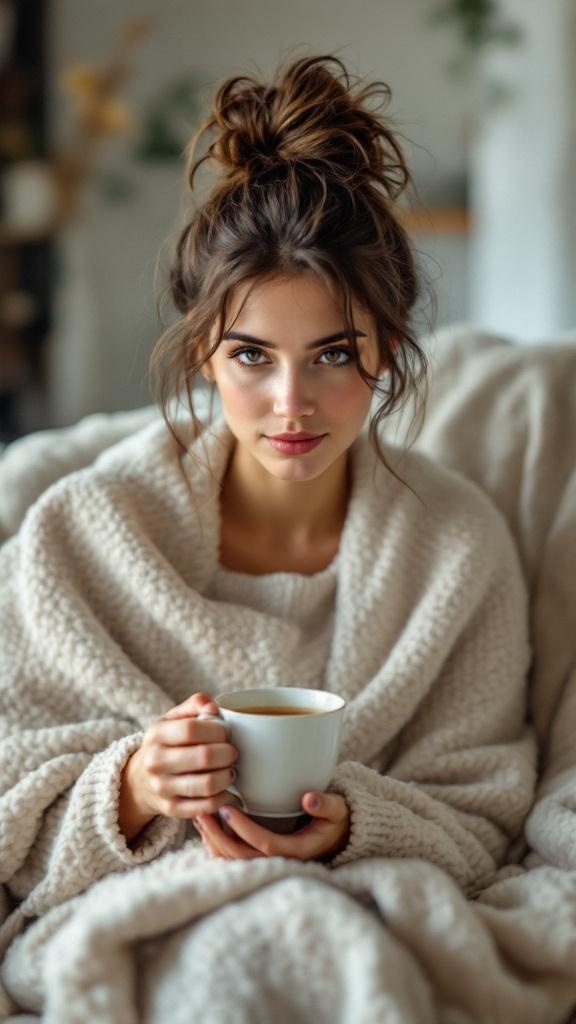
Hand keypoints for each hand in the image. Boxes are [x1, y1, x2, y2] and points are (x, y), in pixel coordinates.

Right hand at [119, 692, 238, 837]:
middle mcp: (155, 762)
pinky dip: (223, 797)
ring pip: (207, 784)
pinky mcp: (171, 809)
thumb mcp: (173, 719)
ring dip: (227, 776)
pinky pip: (206, 806)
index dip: (216, 730)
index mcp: (156, 735)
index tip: (226, 732)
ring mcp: (162, 788)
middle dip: (228, 753)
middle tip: (233, 752)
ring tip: (231, 770)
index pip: (191, 729)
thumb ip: (195, 704)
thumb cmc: (165, 744)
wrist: (139, 780)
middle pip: (203, 757)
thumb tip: (213, 707)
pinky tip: (227, 789)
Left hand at [193, 791, 349, 862]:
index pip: (265, 844)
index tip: (228, 809)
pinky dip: (217, 845)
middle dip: (220, 837)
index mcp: (297, 851)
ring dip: (214, 841)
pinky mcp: (260, 857)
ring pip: (235, 860)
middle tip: (204, 813)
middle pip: (243, 857)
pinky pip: (234, 857)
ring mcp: (268, 861)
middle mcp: (279, 861)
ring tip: (200, 817)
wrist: (337, 837)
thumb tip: (310, 799)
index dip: (244, 829)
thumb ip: (327, 804)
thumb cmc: (336, 821)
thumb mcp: (338, 810)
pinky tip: (206, 826)